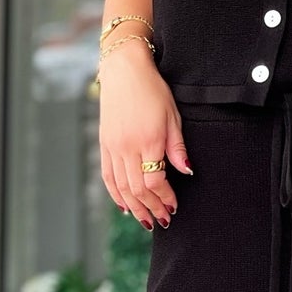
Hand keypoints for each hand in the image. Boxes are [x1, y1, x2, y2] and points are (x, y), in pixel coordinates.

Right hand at [97, 44, 190, 228]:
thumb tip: (187, 172)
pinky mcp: (104, 145)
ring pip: (121, 187)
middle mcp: (127, 147)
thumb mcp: (173, 116)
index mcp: (148, 140)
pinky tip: (124, 206)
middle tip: (163, 220)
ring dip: (135, 207)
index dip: (165, 198)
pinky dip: (116, 194)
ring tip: (146, 220)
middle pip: (138, 189)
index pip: (155, 181)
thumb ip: (178, 147)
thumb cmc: (153, 91)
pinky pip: (108, 177)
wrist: (124, 71)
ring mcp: (113, 147)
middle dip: (152, 208)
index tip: (175, 206)